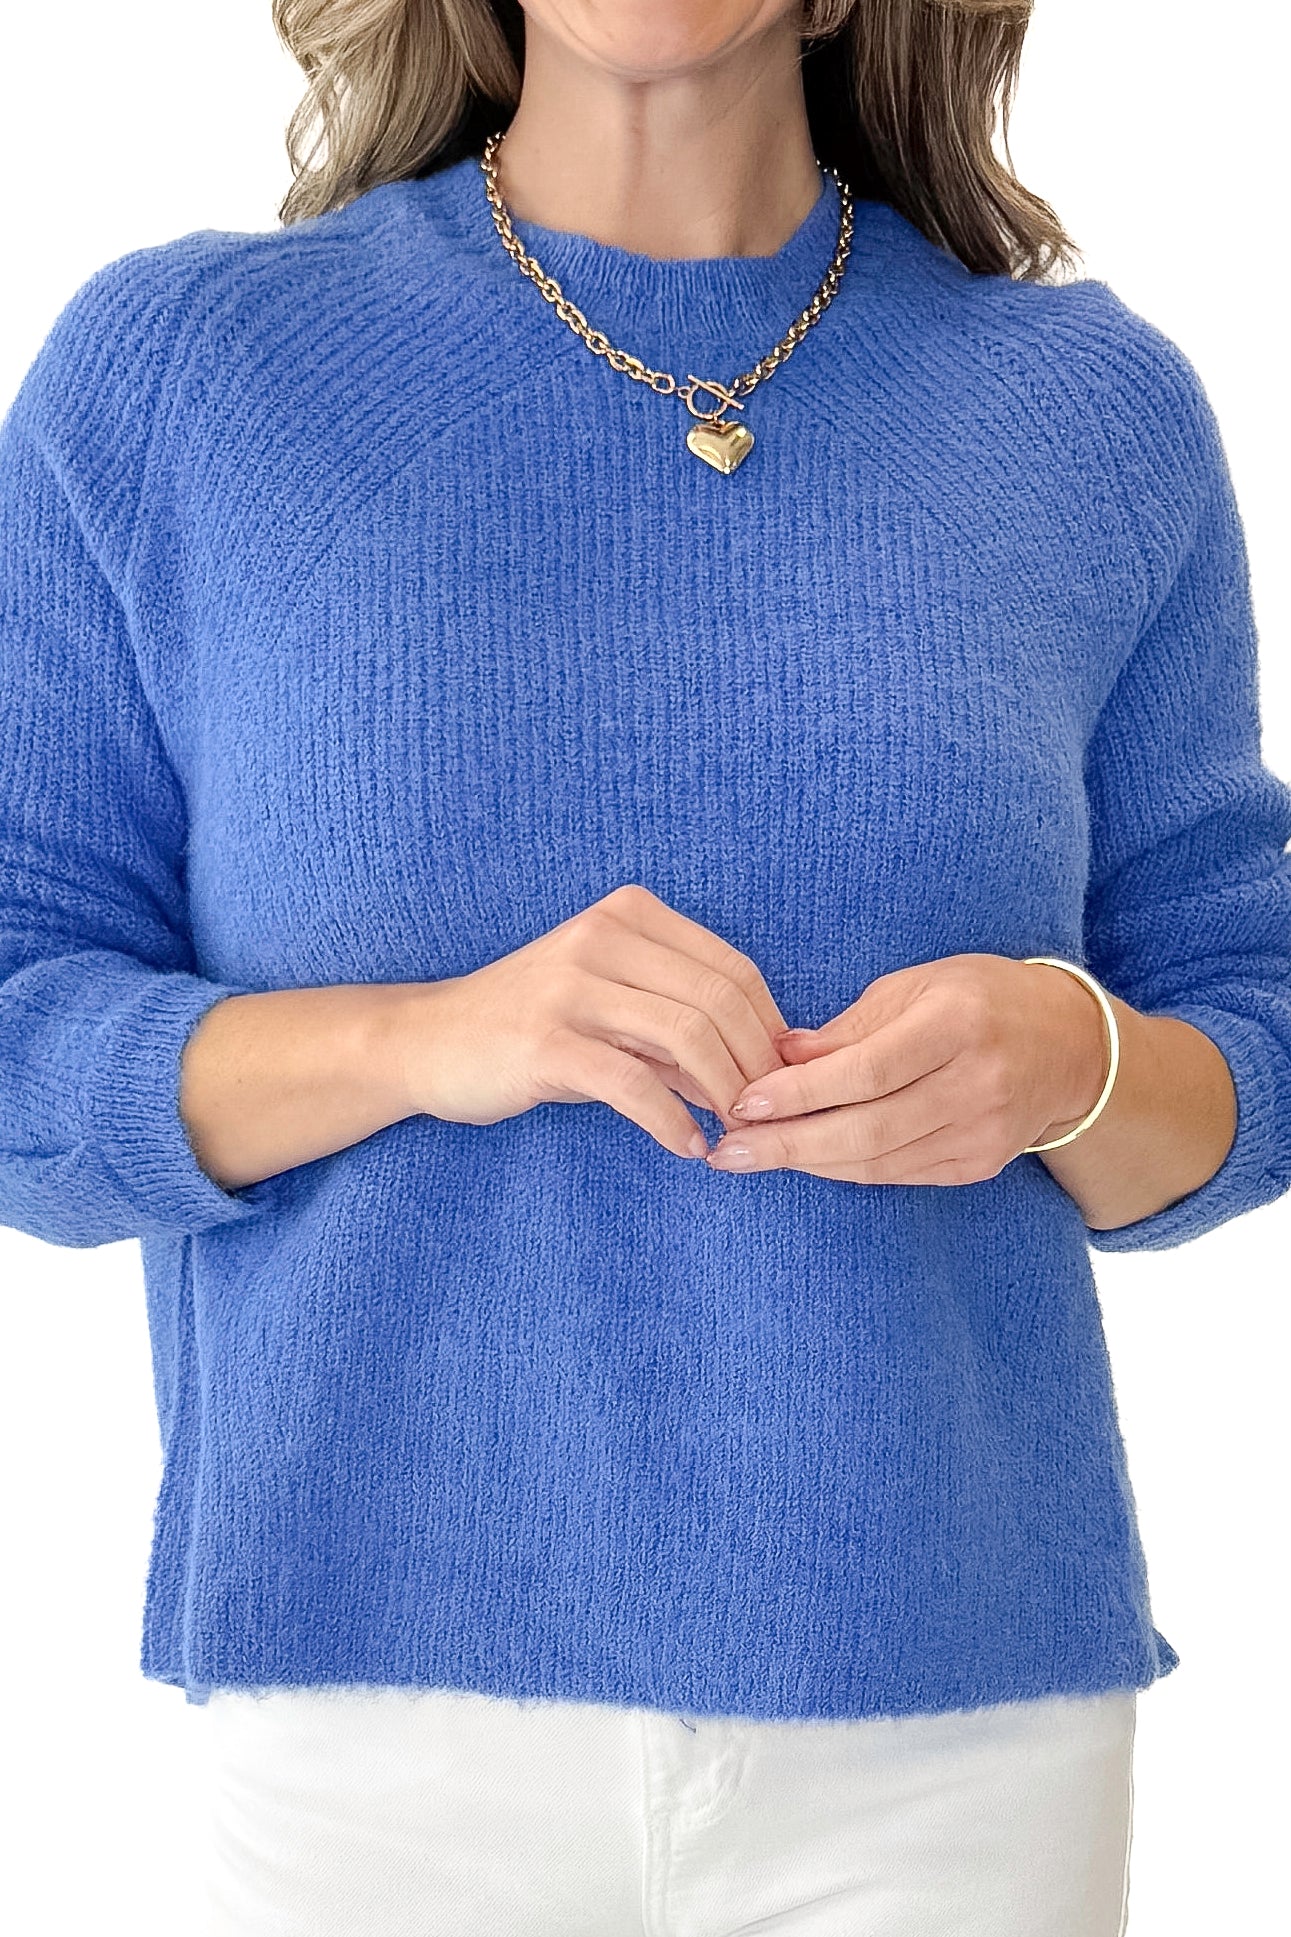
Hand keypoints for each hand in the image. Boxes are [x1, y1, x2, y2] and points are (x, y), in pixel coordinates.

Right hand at [396, 883, 789, 1159]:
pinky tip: (688, 1147)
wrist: (428, 1041)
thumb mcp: (613, 1007)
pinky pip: (634, 1084)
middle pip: (719, 999)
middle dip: (757, 1065)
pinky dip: (672, 1122)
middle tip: (765, 1115)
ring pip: (687, 1035)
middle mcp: (603, 935)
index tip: (780, 1080)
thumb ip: (680, 1027)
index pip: (733, 968)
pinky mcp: (547, 1042)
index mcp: (630, 915)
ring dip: (724, 1094)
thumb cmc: (531, 1026)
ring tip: (734, 1133)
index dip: (770, 1029)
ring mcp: (572, 985)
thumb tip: (761, 1069)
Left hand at [704, 953, 1108, 1182]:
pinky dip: (843, 1169)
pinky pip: (897, 1174)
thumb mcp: (917, 985)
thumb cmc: (981, 999)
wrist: (1072, 1046)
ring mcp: (983, 1132)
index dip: (800, 1092)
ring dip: (806, 1161)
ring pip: (878, 1161)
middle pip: (867, 1128)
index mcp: (957, 1023)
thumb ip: (848, 1026)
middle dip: (788, 1143)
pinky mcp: (980, 1164)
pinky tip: (802, 1159)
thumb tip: (778, 1054)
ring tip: (748, 1156)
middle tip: (727, 1150)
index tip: (743, 1102)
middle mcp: (976, 1083)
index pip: (866, 1070)